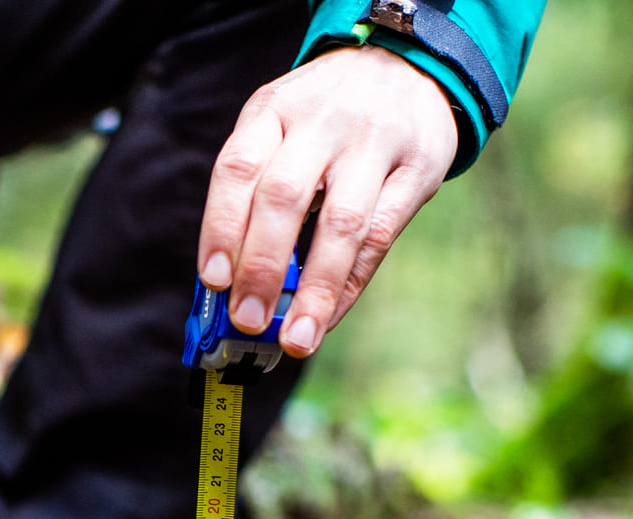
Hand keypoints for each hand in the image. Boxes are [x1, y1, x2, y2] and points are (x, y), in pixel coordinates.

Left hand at [197, 44, 458, 357]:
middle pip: (285, 197)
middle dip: (262, 267)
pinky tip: (327, 316)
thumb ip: (256, 194)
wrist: (408, 66)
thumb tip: (230, 286)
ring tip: (295, 339)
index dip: (222, 227)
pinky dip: (349, 284)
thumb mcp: (282, 128)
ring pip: (340, 223)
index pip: (238, 168)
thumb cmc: (324, 119)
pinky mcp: (418, 168)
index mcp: (274, 110)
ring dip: (314, 290)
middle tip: (246, 320)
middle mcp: (321, 122)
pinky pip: (380, 236)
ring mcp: (374, 143)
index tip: (214, 280)